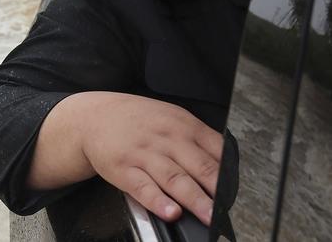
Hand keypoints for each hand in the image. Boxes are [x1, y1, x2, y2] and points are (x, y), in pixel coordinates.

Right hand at [74, 91, 223, 225]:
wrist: (94, 116)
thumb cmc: (137, 120)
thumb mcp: (171, 117)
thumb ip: (198, 139)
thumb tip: (226, 165)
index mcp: (183, 126)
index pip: (216, 150)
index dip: (229, 174)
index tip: (236, 193)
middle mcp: (166, 139)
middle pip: (198, 166)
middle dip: (216, 190)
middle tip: (228, 209)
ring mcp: (144, 154)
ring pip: (175, 179)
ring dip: (194, 199)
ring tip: (207, 216)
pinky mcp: (124, 169)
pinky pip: (143, 188)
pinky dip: (157, 201)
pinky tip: (169, 211)